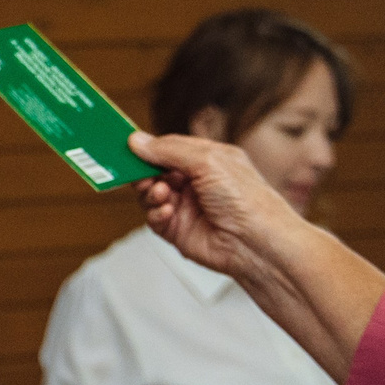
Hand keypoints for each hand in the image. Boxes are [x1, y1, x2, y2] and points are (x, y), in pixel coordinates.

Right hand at [127, 130, 306, 284]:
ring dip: (150, 192)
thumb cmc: (247, 200)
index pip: (169, 148)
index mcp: (207, 160)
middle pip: (155, 171)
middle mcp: (196, 182)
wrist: (257, 243)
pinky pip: (154, 218)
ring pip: (150, 194)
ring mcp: (186, 207)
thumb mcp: (208, 161)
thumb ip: (169, 150)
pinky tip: (167, 211)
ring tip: (161, 193)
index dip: (149, 148)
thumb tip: (137, 141)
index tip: (128, 147)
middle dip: (144, 171)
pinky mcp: (178, 231)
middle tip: (137, 172)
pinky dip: (155, 213)